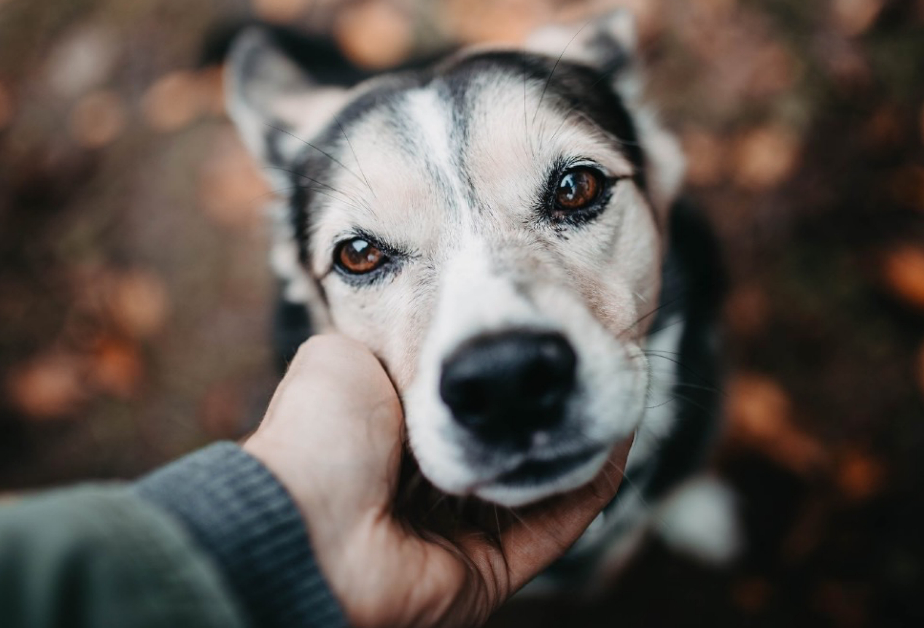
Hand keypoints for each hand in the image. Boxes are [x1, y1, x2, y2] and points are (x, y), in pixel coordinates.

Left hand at [244, 335, 628, 627]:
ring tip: (610, 380)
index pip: (458, 405)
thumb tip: (433, 335)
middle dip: (540, 403)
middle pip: (502, 444)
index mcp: (387, 440)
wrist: (307, 524)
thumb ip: (391, 340)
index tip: (536, 327)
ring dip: (574, 434)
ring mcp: (461, 534)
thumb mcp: (342, 354)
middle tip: (583, 354)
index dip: (497, 370)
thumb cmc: (319, 435)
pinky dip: (590, 480)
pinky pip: (558, 525)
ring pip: (539, 483)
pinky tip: (616, 428)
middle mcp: (425, 490)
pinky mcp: (494, 571)